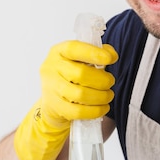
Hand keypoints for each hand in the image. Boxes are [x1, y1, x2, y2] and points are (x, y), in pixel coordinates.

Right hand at [14, 41, 117, 159]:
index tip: (111, 58)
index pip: (75, 47)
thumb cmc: (71, 85)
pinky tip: (102, 109)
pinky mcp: (53, 109)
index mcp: (58, 52)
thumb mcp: (80, 67)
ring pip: (81, 93)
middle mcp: (50, 69)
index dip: (94, 52)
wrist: (48, 112)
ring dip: (101, 97)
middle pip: (82, 74)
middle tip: (110, 84)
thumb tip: (111, 54)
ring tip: (108, 97)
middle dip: (103, 81)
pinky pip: (78, 111)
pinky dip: (95, 111)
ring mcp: (49, 89)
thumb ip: (95, 59)